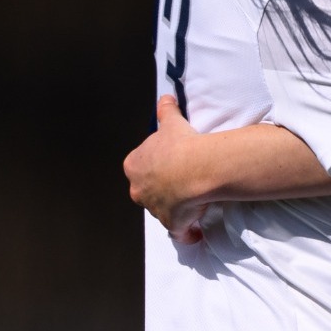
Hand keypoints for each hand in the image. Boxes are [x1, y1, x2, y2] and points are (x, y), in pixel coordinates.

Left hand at [124, 95, 212, 243]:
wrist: (196, 168)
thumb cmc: (181, 145)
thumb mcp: (170, 123)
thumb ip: (165, 111)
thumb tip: (165, 98)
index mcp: (134, 166)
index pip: (140, 167)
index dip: (156, 165)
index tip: (170, 163)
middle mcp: (139, 190)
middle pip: (148, 191)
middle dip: (161, 188)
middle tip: (181, 182)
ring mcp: (154, 209)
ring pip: (162, 209)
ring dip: (175, 207)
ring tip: (193, 201)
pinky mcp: (172, 224)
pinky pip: (179, 231)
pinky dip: (187, 232)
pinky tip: (196, 232)